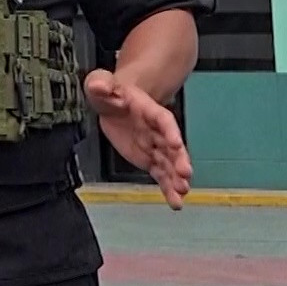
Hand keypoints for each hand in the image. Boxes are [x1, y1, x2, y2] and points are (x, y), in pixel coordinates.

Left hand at [85, 69, 191, 208]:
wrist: (114, 103)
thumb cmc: (110, 92)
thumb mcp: (101, 83)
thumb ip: (102, 84)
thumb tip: (101, 86)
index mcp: (149, 111)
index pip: (163, 120)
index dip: (170, 131)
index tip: (176, 143)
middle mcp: (157, 131)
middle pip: (172, 145)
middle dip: (179, 159)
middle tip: (185, 174)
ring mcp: (155, 147)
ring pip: (169, 164)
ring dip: (176, 178)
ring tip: (182, 192)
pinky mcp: (149, 160)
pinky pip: (161, 175)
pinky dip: (167, 188)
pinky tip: (175, 202)